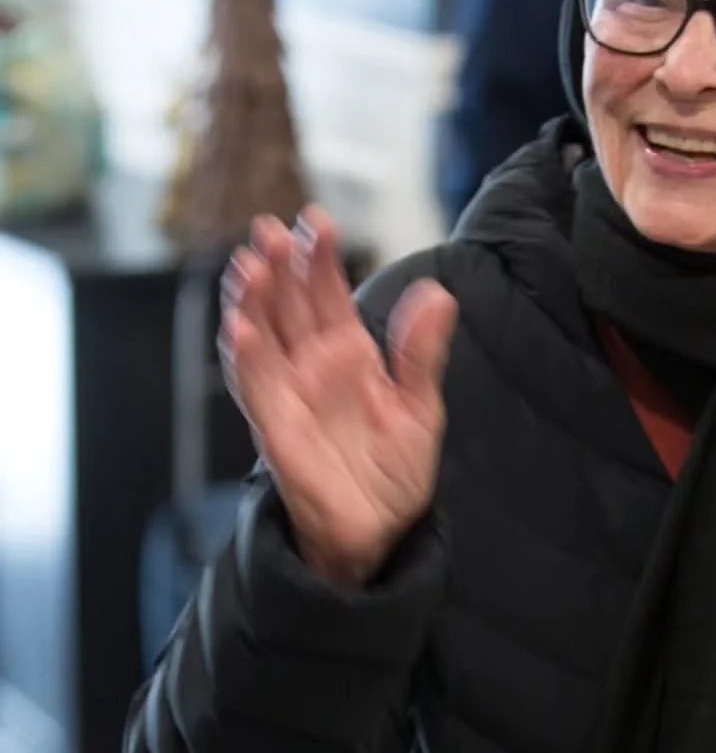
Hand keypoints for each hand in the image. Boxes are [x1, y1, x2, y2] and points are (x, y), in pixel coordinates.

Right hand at [220, 207, 458, 585]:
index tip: (317, 221)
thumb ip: (421, 353)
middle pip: (287, 305)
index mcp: (347, 353)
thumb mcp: (419, 406)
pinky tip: (240, 327)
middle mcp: (310, 366)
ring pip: (261, 337)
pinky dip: (245, 358)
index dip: (320, 258)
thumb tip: (437, 294)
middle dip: (278, 267)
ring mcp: (288, 394)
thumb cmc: (393, 469)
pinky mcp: (276, 428)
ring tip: (249, 265)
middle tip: (269, 230)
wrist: (379, 531)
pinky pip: (255, 388)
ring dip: (251, 302)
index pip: (328, 294)